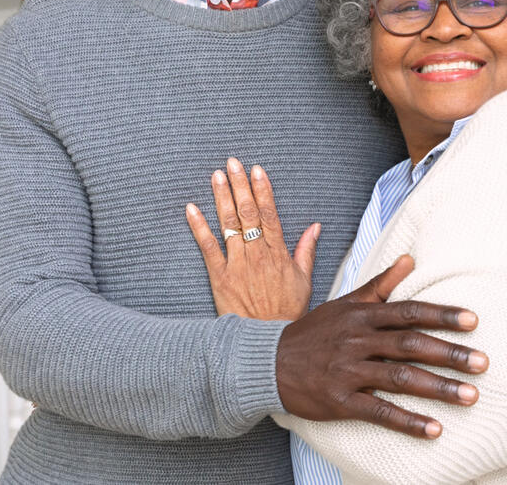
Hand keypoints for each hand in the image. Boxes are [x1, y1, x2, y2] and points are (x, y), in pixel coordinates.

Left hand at [186, 158, 318, 319]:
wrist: (267, 342)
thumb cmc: (286, 312)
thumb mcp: (305, 281)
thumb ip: (307, 250)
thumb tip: (314, 226)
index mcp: (278, 254)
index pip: (270, 215)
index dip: (263, 190)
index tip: (257, 170)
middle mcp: (258, 255)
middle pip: (248, 214)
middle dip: (240, 186)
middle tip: (233, 163)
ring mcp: (237, 265)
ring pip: (229, 225)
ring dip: (222, 198)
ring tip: (216, 176)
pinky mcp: (220, 277)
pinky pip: (208, 248)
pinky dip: (199, 227)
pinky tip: (192, 208)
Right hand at [276, 255, 486, 438]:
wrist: (269, 362)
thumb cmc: (315, 331)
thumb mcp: (346, 302)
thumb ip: (380, 284)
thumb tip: (409, 258)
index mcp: (362, 315)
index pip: (408, 312)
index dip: (441, 315)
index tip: (473, 321)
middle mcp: (358, 340)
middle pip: (410, 344)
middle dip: (449, 353)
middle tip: (483, 362)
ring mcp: (349, 371)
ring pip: (400, 379)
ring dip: (438, 388)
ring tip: (470, 396)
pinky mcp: (340, 401)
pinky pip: (379, 411)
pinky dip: (408, 421)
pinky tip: (435, 429)